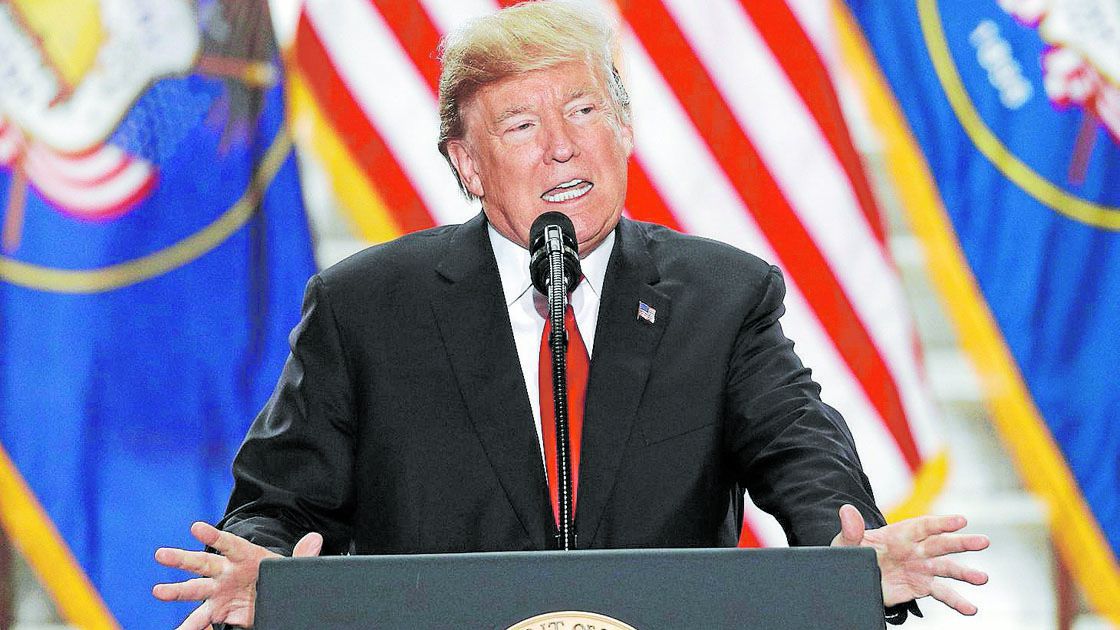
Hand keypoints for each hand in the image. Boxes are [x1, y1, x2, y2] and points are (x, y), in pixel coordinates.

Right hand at [153, 521, 322, 629]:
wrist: (271, 594)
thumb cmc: (276, 574)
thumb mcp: (291, 567)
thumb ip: (303, 556)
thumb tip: (315, 539)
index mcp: (244, 556)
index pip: (228, 544)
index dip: (213, 535)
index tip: (196, 527)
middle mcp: (225, 572)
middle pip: (202, 564)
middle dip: (182, 559)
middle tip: (162, 554)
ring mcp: (218, 592)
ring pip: (193, 591)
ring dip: (175, 591)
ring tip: (159, 591)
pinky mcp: (217, 611)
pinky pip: (200, 620)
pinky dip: (189, 628)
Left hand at [830, 504, 989, 613]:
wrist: (854, 576)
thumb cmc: (852, 552)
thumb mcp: (846, 542)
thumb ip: (850, 529)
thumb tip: (846, 510)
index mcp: (899, 533)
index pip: (923, 526)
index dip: (941, 523)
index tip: (961, 521)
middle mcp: (915, 549)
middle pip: (941, 544)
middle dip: (962, 543)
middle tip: (983, 542)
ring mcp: (920, 567)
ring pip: (947, 569)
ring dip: (965, 573)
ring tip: (982, 578)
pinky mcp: (920, 586)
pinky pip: (941, 593)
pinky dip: (956, 601)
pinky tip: (970, 608)